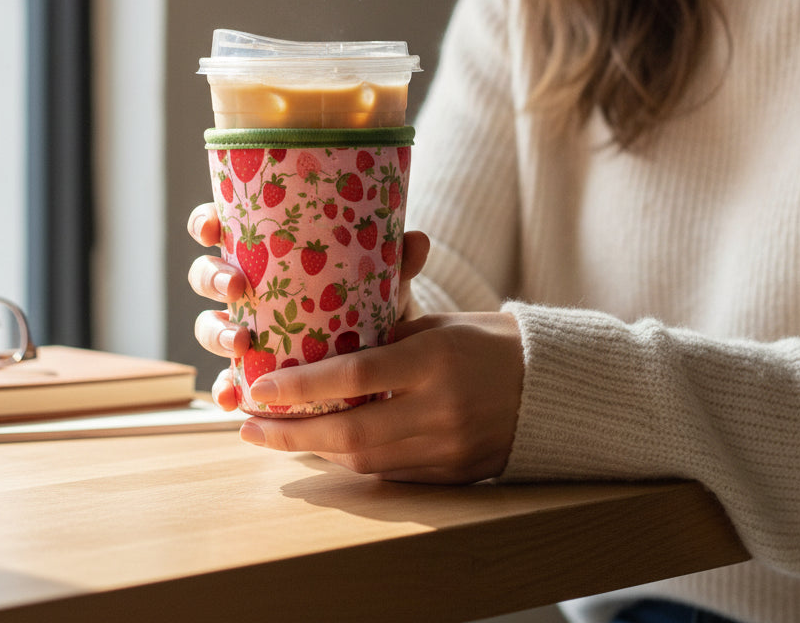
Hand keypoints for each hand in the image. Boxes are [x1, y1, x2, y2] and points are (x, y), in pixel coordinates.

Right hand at [186, 202, 430, 410]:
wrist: (377, 348)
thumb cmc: (364, 295)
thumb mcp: (378, 275)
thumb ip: (395, 260)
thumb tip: (418, 240)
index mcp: (261, 249)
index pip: (219, 226)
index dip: (205, 224)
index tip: (213, 227)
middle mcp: (244, 287)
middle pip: (205, 275)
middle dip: (212, 279)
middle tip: (237, 287)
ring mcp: (242, 328)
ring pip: (209, 326)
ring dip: (216, 333)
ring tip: (240, 343)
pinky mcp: (251, 370)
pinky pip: (226, 379)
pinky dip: (223, 388)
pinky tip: (231, 398)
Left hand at [239, 312, 523, 483]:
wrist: (551, 387)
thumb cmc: (486, 341)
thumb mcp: (438, 323)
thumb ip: (386, 335)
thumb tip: (327, 342)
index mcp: (434, 358)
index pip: (356, 375)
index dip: (302, 386)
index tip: (259, 389)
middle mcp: (440, 408)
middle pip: (351, 432)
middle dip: (291, 434)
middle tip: (248, 426)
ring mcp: (448, 448)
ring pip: (365, 461)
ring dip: (316, 452)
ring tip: (277, 437)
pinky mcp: (454, 475)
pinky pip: (391, 474)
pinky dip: (353, 462)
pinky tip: (326, 449)